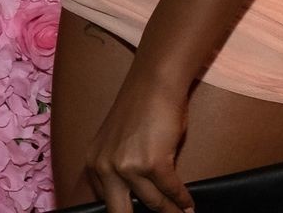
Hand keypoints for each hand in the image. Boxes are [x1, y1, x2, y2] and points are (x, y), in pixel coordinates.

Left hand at [83, 74, 193, 212]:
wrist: (154, 83)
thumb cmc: (140, 109)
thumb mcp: (117, 144)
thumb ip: (120, 170)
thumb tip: (138, 198)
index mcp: (93, 163)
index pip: (105, 202)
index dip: (124, 211)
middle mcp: (105, 167)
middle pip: (120, 212)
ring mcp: (127, 167)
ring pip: (153, 203)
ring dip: (170, 211)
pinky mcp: (153, 163)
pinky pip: (171, 190)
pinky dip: (182, 200)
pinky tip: (189, 205)